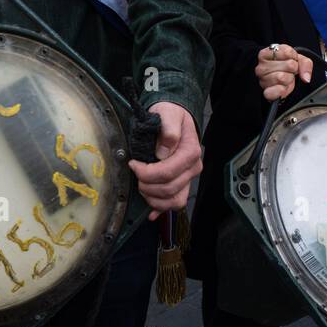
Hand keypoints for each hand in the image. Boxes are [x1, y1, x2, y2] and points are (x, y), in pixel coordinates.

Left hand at [129, 102, 201, 220]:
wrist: (175, 117)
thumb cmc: (170, 115)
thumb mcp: (168, 114)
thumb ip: (168, 130)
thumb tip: (163, 151)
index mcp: (190, 152)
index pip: (168, 172)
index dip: (147, 173)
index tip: (133, 164)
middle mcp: (193, 168)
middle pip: (169, 189)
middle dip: (147, 185)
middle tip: (135, 173)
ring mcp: (188, 178)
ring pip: (173, 201)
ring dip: (153, 199)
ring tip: (142, 187)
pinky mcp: (182, 185)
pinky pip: (175, 204)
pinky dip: (161, 210)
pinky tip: (151, 212)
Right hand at [255, 44, 312, 101]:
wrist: (283, 80)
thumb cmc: (287, 66)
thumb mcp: (298, 59)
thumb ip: (305, 64)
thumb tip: (306, 78)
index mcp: (266, 54)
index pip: (287, 52)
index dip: (294, 57)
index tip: (291, 60)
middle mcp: (261, 67)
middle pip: (289, 65)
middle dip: (293, 69)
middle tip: (289, 71)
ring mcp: (262, 80)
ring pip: (283, 77)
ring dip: (289, 79)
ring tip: (286, 78)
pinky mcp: (266, 93)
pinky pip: (275, 92)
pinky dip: (282, 90)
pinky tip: (283, 87)